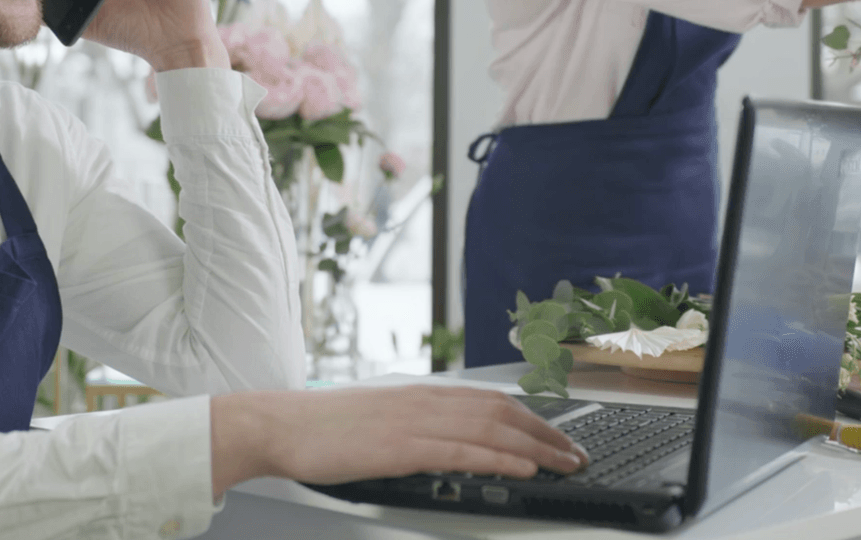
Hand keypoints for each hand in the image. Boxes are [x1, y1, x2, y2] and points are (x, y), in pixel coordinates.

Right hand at [210, 387, 587, 500]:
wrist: (282, 426)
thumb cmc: (324, 428)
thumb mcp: (380, 421)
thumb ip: (416, 428)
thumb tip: (448, 444)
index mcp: (420, 394)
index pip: (491, 400)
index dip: (533, 418)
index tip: (559, 436)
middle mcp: (425, 400)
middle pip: (502, 411)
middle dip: (548, 433)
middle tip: (577, 455)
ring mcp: (415, 422)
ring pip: (491, 428)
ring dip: (537, 447)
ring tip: (566, 464)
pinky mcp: (402, 446)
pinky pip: (462, 451)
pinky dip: (500, 458)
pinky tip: (524, 467)